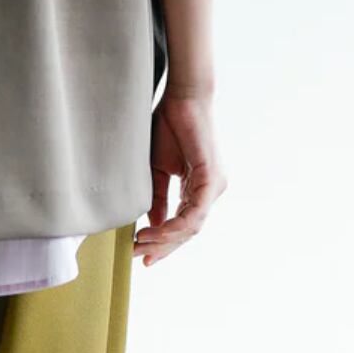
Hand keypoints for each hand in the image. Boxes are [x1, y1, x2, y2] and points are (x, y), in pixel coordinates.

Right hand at [133, 90, 227, 266]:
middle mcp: (210, 191)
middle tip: (139, 256)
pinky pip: (195, 213)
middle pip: (187, 232)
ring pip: (191, 227)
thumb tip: (153, 224)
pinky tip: (156, 230)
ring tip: (142, 242)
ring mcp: (214, 187)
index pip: (182, 226)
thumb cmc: (168, 126)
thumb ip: (156, 198)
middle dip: (162, 247)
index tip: (142, 255)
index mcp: (198, 190)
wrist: (181, 96)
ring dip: (165, 239)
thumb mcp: (156, 171)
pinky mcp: (212, 179)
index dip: (162, 244)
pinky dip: (175, 224)